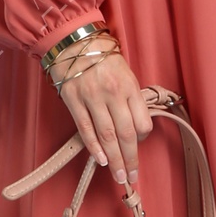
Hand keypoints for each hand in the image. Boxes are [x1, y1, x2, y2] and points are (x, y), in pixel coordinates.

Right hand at [54, 48, 153, 190]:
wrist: (73, 39)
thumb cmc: (101, 56)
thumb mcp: (125, 71)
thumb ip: (130, 97)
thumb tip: (134, 126)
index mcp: (129, 85)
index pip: (142, 121)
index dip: (142, 138)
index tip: (138, 146)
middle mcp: (113, 93)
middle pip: (126, 133)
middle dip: (130, 158)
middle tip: (132, 177)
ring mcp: (92, 97)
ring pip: (106, 135)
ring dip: (114, 159)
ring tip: (118, 175)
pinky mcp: (73, 100)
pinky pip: (85, 128)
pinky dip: (93, 147)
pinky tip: (100, 160)